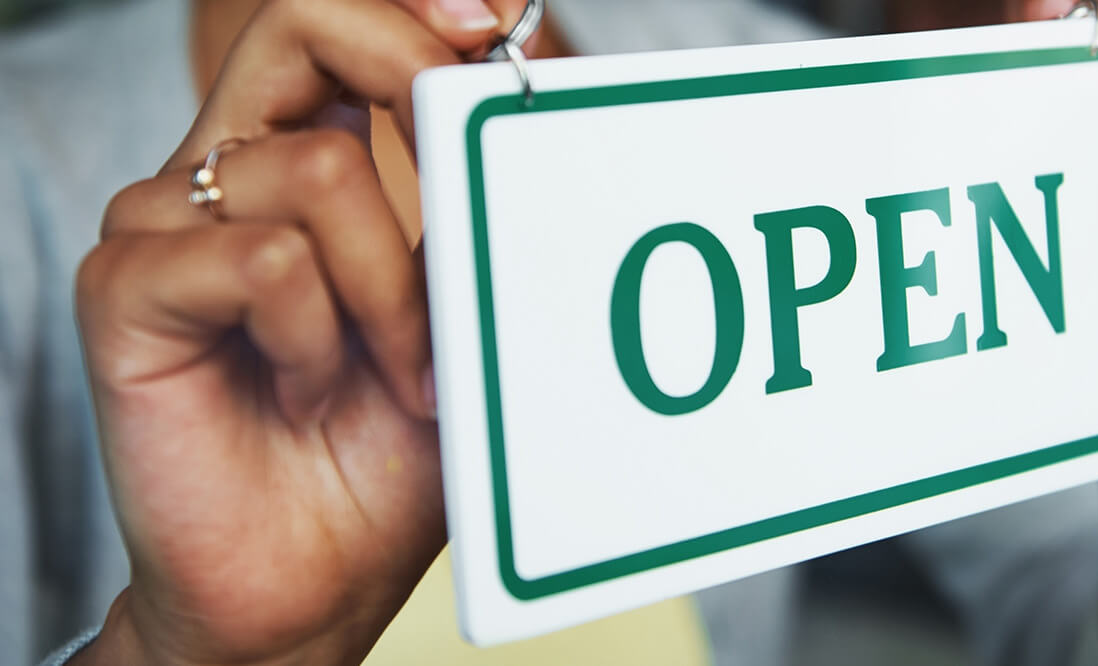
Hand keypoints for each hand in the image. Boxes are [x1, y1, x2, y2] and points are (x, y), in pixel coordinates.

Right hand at [73, 1, 554, 663]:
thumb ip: (464, 210)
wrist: (313, 582)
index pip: (330, 29)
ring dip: (393, 288)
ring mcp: (164, 230)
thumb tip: (525, 89)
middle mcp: (222, 181)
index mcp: (293, 168)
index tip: (491, 28)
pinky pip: (266, 260)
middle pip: (297, 24)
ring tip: (395, 374)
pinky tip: (312, 393)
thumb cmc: (386, 455)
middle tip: (464, 144)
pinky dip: (323, 336)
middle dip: (406, 68)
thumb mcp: (455, 316)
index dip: (409, 9)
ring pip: (313, 168)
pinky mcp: (124, 292)